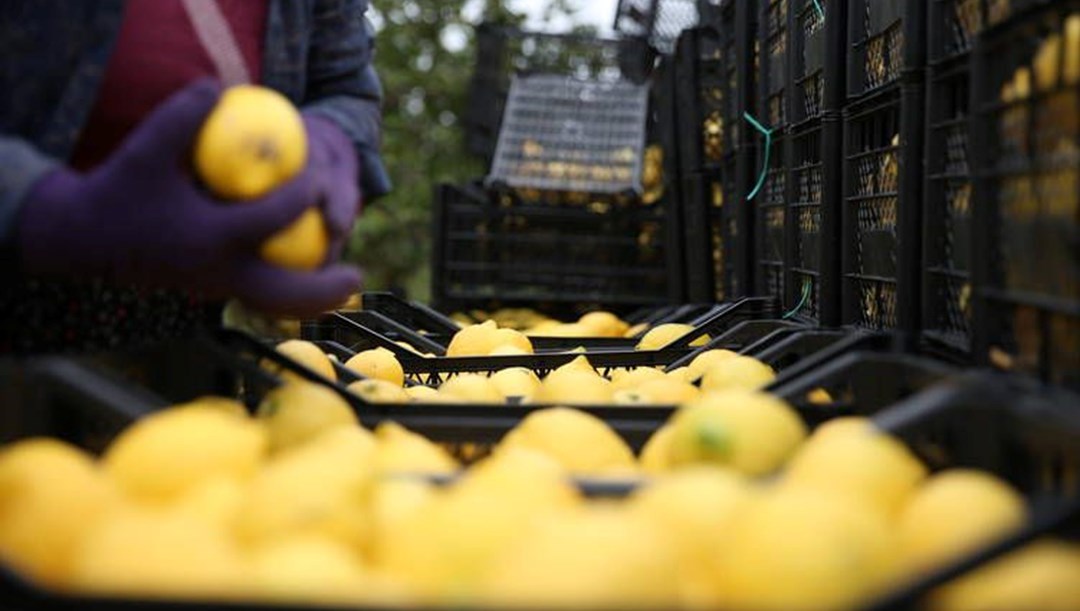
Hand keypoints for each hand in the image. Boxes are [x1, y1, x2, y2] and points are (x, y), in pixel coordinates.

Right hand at [17, 79, 360, 317]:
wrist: (83, 239)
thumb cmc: (119, 190)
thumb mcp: (145, 148)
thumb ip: (182, 116)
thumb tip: (220, 87)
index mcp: (210, 239)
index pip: (273, 217)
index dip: (305, 193)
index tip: (321, 175)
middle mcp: (218, 273)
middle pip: (284, 293)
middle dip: (324, 290)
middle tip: (357, 276)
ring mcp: (215, 289)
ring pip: (273, 305)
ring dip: (310, 301)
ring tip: (344, 286)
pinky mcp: (211, 291)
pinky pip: (258, 296)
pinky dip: (285, 291)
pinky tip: (307, 273)